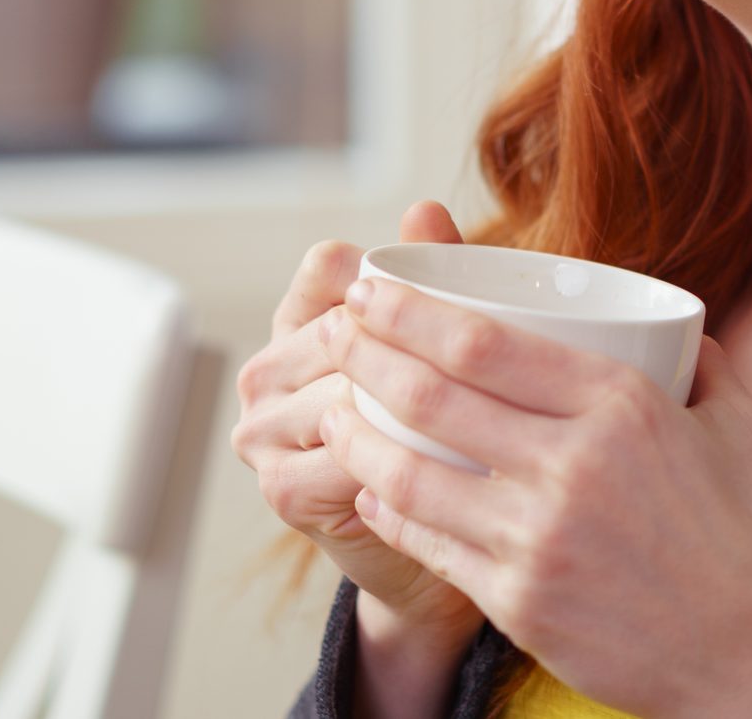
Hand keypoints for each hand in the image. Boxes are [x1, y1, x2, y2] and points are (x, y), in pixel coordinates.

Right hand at [230, 201, 487, 651]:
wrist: (425, 543)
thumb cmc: (432, 430)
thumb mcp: (434, 347)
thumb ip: (433, 275)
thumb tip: (425, 209)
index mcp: (295, 319)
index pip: (325, 266)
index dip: (386, 278)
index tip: (451, 300)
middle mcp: (264, 371)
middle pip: (338, 329)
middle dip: (410, 343)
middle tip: (489, 362)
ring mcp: (262, 431)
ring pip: (344, 391)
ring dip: (411, 402)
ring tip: (480, 408)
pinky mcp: (281, 487)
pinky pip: (349, 455)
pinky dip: (400, 457)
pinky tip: (448, 458)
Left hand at [315, 278, 751, 718]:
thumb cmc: (748, 539)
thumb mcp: (739, 425)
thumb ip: (700, 362)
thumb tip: (675, 323)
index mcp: (622, 405)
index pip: (484, 343)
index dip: (410, 311)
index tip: (374, 289)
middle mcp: (572, 466)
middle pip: (432, 395)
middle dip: (366, 353)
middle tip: (338, 330)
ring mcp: (538, 539)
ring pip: (408, 474)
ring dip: (354, 433)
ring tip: (331, 408)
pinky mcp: (517, 601)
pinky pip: (426, 542)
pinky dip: (385, 508)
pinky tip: (368, 485)